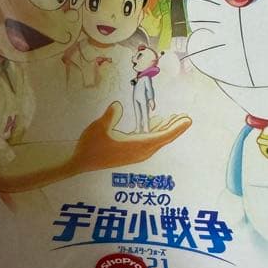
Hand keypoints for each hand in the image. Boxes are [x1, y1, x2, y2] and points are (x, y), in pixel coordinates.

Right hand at [71, 101, 190, 174]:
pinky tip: (156, 122)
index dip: (176, 128)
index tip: (187, 120)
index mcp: (136, 146)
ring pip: (157, 140)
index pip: (162, 136)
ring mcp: (136, 153)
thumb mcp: (99, 128)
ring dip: (166, 129)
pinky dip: (155, 131)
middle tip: (186, 117)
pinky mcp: (131, 152)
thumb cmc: (90, 146)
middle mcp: (140, 152)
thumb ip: (110, 115)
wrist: (80, 162)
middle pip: (163, 138)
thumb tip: (118, 105)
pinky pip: (149, 141)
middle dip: (175, 127)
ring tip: (176, 117)